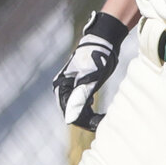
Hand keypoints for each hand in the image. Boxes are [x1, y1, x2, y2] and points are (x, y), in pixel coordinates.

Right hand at [52, 11, 127, 129]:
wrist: (104, 41)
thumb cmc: (96, 58)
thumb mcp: (89, 79)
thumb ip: (79, 99)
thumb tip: (70, 119)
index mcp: (61, 87)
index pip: (69, 113)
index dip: (83, 121)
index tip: (99, 123)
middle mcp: (63, 88)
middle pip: (72, 112)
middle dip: (87, 119)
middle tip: (103, 120)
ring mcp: (71, 88)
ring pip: (77, 109)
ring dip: (89, 115)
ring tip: (103, 116)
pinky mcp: (80, 86)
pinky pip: (82, 103)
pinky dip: (90, 109)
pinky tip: (96, 108)